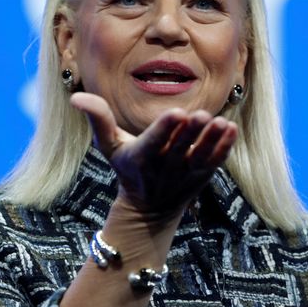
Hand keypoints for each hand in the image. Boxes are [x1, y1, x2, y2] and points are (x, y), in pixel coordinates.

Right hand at [70, 92, 237, 217]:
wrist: (149, 210)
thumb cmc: (127, 168)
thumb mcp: (109, 146)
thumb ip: (98, 119)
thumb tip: (76, 97)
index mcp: (141, 157)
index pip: (153, 141)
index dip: (165, 128)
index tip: (176, 112)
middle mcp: (164, 167)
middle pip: (179, 147)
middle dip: (190, 131)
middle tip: (201, 114)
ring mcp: (186, 173)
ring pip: (200, 156)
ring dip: (211, 140)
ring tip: (220, 122)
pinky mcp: (202, 176)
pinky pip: (215, 161)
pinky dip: (224, 148)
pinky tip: (231, 129)